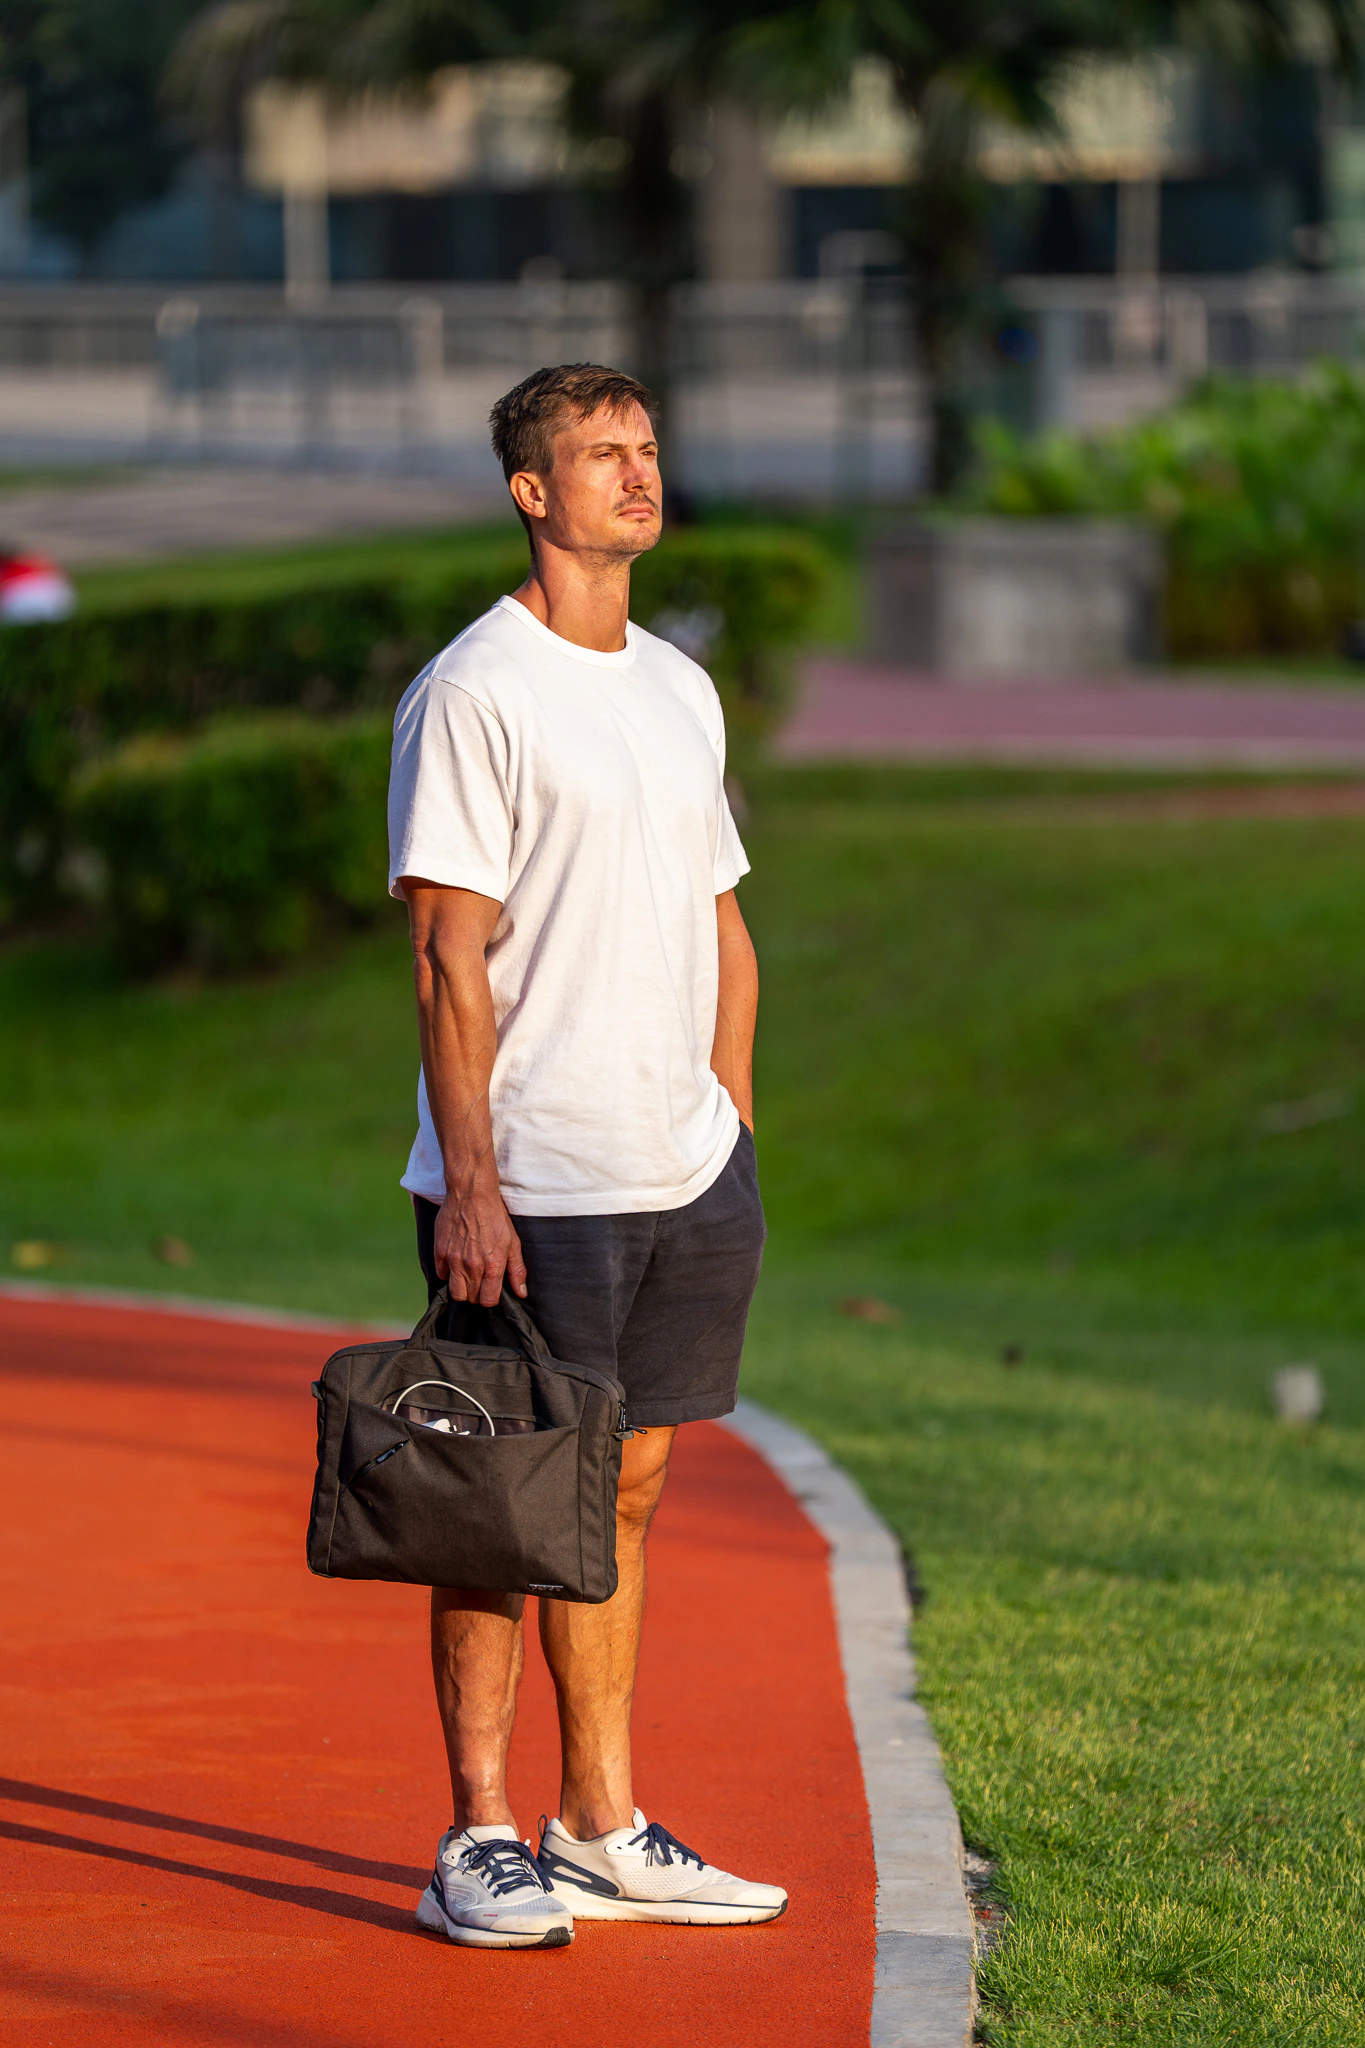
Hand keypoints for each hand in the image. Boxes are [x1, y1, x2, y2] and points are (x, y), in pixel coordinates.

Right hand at [434, 1175, 527, 1305]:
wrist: (472, 1194)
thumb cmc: (495, 1216)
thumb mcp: (512, 1242)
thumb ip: (516, 1270)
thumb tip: (521, 1293)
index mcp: (492, 1266)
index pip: (488, 1300)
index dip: (490, 1298)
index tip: (490, 1290)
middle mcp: (472, 1266)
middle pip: (471, 1298)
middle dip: (477, 1293)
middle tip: (480, 1281)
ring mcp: (454, 1260)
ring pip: (455, 1293)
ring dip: (462, 1288)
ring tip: (467, 1276)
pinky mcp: (440, 1252)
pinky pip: (441, 1275)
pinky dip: (448, 1273)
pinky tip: (455, 1262)